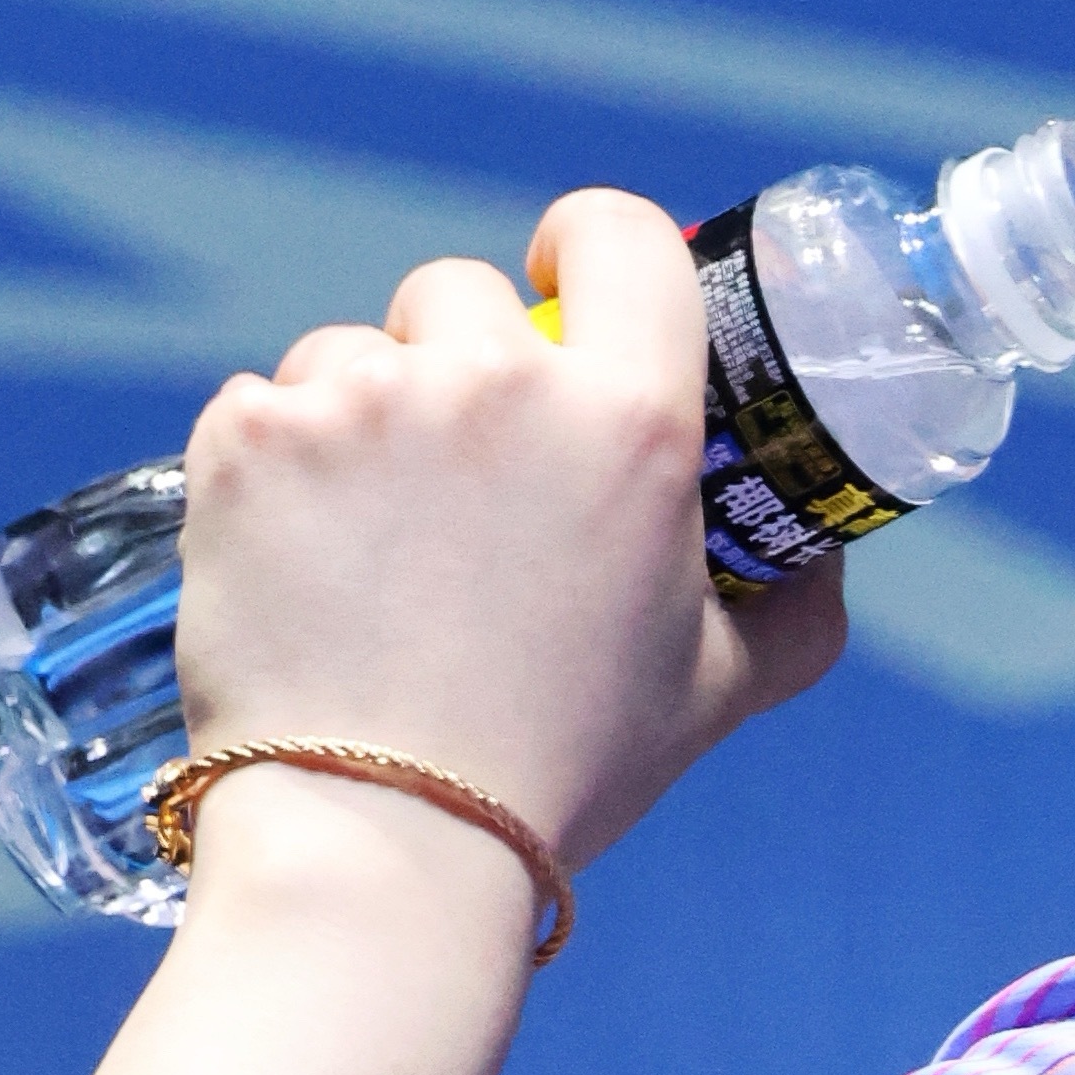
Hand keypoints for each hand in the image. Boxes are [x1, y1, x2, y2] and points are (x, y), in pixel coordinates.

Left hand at [174, 186, 843, 878]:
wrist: (381, 841)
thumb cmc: (559, 767)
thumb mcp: (720, 689)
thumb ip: (795, 611)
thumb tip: (824, 566)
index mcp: (626, 418)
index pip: (617, 233)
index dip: (584, 239)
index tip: (558, 274)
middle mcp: (496, 385)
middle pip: (460, 292)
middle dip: (455, 360)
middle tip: (453, 476)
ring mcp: (360, 404)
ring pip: (350, 352)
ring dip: (357, 416)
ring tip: (366, 539)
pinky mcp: (249, 441)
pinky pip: (258, 405)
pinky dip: (270, 465)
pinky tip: (294, 552)